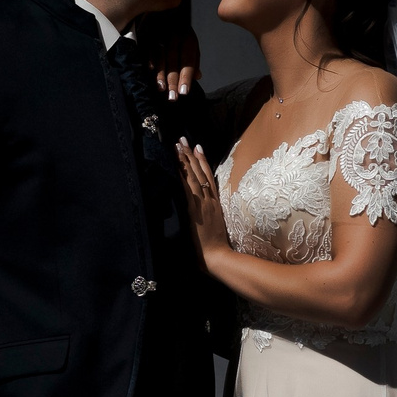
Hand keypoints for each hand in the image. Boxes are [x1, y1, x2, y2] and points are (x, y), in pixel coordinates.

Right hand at [154, 25, 200, 101]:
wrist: (165, 5)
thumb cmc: (180, 30)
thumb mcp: (190, 41)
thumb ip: (194, 59)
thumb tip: (198, 77)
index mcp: (188, 38)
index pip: (188, 61)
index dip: (186, 77)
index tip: (184, 93)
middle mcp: (175, 35)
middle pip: (174, 61)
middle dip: (173, 80)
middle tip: (172, 97)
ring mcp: (161, 33)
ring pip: (161, 57)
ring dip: (161, 74)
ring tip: (162, 89)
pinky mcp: (148, 33)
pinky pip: (148, 49)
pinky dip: (149, 61)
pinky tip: (150, 73)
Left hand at [174, 137, 227, 254]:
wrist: (219, 256)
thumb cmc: (216, 246)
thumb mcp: (215, 225)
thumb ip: (210, 214)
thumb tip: (202, 209)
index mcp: (216, 203)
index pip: (208, 177)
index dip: (202, 161)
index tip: (197, 147)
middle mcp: (210, 200)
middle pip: (200, 173)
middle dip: (191, 155)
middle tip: (183, 139)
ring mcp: (203, 204)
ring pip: (194, 177)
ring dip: (185, 160)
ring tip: (178, 146)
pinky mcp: (195, 211)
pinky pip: (187, 190)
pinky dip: (182, 177)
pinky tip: (176, 166)